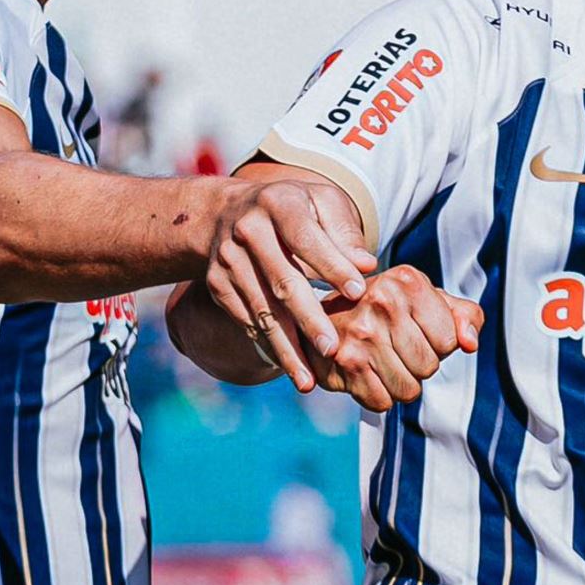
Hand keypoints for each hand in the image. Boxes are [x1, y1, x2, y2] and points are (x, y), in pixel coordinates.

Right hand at [203, 178, 377, 391]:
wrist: (227, 212)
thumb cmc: (293, 209)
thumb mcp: (320, 203)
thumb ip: (344, 232)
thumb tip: (366, 265)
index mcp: (278, 203)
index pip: (306, 238)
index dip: (332, 266)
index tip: (358, 292)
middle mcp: (247, 231)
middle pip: (281, 281)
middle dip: (308, 319)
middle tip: (333, 349)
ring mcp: (228, 260)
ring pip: (261, 311)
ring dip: (286, 348)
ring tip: (308, 381)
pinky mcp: (217, 285)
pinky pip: (246, 322)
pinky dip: (269, 347)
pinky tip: (290, 367)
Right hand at [310, 265, 482, 411]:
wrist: (323, 317)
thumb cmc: (385, 309)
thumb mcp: (429, 300)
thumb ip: (464, 317)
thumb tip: (470, 343)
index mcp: (407, 281)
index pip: (450, 340)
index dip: (440, 345)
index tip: (421, 333)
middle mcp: (381, 301)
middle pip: (429, 367)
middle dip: (421, 366)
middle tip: (401, 349)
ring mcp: (360, 332)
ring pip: (407, 389)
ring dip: (401, 383)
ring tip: (386, 361)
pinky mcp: (343, 361)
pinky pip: (382, 401)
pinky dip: (380, 395)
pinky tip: (369, 373)